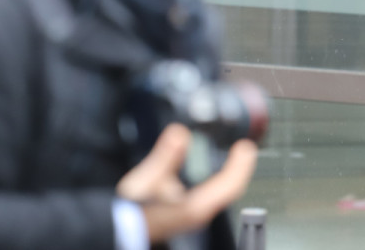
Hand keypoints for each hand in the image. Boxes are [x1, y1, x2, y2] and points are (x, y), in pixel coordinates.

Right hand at [116, 124, 257, 243]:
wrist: (118, 230)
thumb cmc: (130, 212)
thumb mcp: (145, 181)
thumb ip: (165, 157)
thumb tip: (180, 133)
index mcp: (192, 207)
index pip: (228, 186)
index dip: (240, 166)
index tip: (246, 148)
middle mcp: (196, 215)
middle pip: (228, 191)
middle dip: (239, 169)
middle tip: (245, 150)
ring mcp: (192, 216)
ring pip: (220, 196)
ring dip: (229, 176)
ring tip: (235, 159)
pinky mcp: (184, 215)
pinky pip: (210, 198)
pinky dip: (218, 183)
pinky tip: (211, 177)